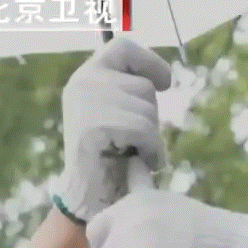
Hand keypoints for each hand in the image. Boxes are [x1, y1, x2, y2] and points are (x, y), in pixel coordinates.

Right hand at [54, 38, 171, 221]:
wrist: (88, 200)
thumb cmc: (110, 160)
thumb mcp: (116, 116)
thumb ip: (127, 92)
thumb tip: (163, 76)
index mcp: (85, 77)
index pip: (123, 48)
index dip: (150, 62)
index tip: (165, 84)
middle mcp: (82, 84)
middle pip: (144, 86)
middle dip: (150, 117)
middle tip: (132, 142)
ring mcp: (86, 103)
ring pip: (147, 110)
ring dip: (151, 137)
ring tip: (132, 154)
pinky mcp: (94, 127)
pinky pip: (143, 129)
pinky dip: (151, 150)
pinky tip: (139, 163)